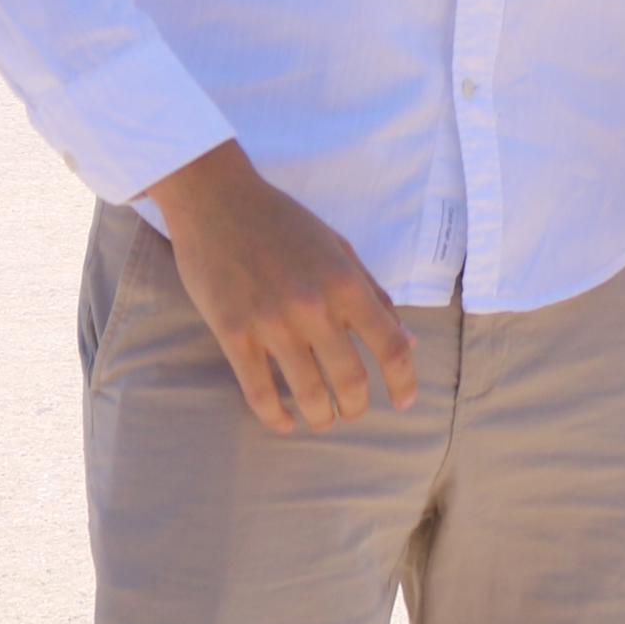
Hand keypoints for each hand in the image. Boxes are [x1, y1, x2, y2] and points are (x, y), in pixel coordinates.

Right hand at [143, 143, 418, 430]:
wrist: (219, 200)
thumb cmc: (284, 222)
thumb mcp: (340, 248)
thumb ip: (373, 294)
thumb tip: (405, 339)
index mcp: (346, 283)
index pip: (390, 346)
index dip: (403, 381)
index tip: (404, 401)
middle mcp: (315, 308)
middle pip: (350, 380)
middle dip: (356, 407)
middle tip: (352, 412)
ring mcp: (272, 324)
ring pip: (308, 394)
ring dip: (321, 417)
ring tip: (322, 420)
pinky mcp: (234, 335)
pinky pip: (259, 392)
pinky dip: (276, 417)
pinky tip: (284, 423)